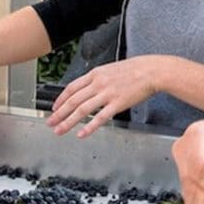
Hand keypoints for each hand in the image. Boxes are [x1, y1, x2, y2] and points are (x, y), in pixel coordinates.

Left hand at [46, 56, 161, 137]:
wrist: (152, 71)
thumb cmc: (136, 69)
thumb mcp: (112, 69)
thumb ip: (99, 78)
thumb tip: (90, 87)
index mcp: (96, 74)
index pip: (72, 88)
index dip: (61, 99)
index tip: (55, 108)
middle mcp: (98, 84)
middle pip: (73, 100)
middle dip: (59, 113)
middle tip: (50, 122)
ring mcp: (107, 94)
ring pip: (82, 110)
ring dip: (68, 122)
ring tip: (60, 130)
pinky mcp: (117, 104)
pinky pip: (100, 117)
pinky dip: (89, 127)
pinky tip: (82, 134)